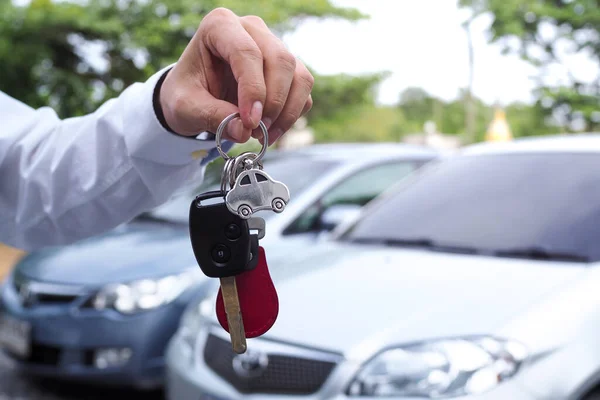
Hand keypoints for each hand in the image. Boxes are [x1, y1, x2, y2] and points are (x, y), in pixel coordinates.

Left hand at [159, 7, 313, 145]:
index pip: (246, 52)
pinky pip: (302, 91)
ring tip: (263, 135)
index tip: (249, 122)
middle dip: (273, 102)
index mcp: (219, 26)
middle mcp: (252, 30)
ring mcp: (273, 47)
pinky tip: (271, 130)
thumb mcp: (186, 107)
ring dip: (286, 112)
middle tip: (256, 130)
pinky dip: (292, 115)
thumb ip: (212, 117)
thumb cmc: (186, 93)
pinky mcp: (287, 69)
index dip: (253, 90)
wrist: (194, 96)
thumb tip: (244, 131)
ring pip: (299, 76)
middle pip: (280, 60)